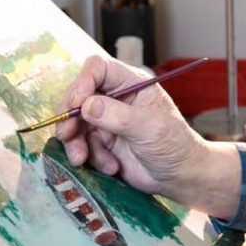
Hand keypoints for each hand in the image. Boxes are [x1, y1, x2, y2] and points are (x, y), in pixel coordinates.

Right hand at [54, 56, 240, 216]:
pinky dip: (89, 157)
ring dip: (75, 142)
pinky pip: (82, 144)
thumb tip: (87, 105)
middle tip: (66, 134)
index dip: (83, 82)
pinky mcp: (102, 141)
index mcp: (132, 84)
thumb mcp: (150, 129)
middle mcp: (116, 97)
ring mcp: (107, 119)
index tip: (76, 104)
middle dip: (70, 115)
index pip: (98, 69)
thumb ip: (118, 116)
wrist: (179, 177)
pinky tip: (111, 167)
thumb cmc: (174, 146)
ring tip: (81, 159)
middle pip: (79, 95)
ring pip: (76, 122)